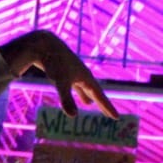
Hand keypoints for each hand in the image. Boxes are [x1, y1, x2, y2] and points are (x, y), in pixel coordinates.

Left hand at [0, 30, 117, 117]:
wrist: (45, 45)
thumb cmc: (55, 63)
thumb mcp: (61, 82)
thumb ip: (67, 100)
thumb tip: (73, 116)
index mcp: (86, 78)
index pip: (100, 96)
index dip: (107, 107)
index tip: (116, 117)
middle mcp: (83, 75)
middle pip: (95, 92)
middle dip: (102, 104)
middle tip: (110, 114)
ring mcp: (74, 73)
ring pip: (84, 88)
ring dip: (89, 96)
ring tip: (91, 104)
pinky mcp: (64, 72)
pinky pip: (75, 85)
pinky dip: (78, 91)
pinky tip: (75, 93)